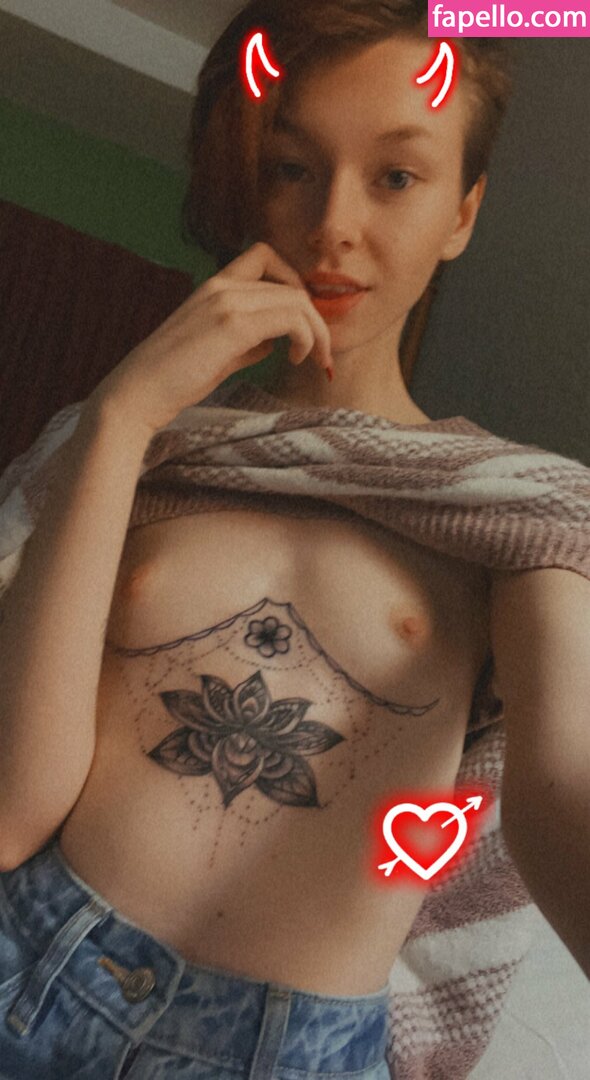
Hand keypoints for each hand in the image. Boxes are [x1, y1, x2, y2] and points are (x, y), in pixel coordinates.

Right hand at [92, 242, 332, 433]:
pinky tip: (296, 359)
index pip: (266, 258)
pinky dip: (306, 337)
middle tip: (320, 352)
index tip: (300, 320)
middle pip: (291, 284)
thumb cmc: (173, 379)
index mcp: (213, 285)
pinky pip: (290, 318)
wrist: (138, 393)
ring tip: (313, 359)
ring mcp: (227, 301)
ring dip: (316, 331)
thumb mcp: (216, 352)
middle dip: (315, 318)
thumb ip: (246, 341)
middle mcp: (221, 285)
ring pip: (297, 299)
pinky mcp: (233, 325)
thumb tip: (274, 343)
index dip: (293, 283)